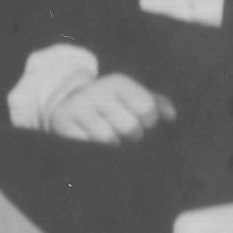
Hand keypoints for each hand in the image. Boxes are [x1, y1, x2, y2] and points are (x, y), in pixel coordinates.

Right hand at [48, 70, 175, 146]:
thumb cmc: (110, 105)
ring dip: (113, 144)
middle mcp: (96, 90)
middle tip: (127, 134)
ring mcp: (77, 105)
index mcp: (117, 83)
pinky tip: (93, 144)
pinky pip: (87, 145)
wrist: (66, 102)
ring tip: (111, 139)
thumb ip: (155, 103)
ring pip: (108, 138)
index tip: (145, 124)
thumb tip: (171, 117)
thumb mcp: (131, 98)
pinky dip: (93, 150)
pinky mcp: (62, 121)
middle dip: (132, 136)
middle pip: (129, 126)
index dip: (150, 122)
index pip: (146, 108)